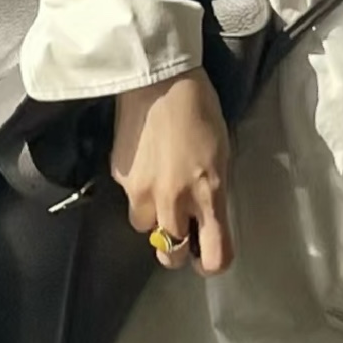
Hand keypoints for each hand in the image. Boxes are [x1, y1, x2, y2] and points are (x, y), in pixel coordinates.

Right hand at [110, 68, 234, 274]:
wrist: (158, 80)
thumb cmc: (200, 109)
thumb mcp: (222, 155)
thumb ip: (214, 193)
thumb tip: (206, 217)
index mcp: (208, 195)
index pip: (214, 255)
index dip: (212, 263)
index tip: (209, 256)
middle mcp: (174, 201)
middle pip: (170, 255)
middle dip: (176, 250)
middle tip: (181, 233)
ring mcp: (141, 192)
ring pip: (144, 228)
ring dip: (153, 217)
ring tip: (159, 188)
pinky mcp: (120, 177)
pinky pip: (129, 196)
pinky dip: (138, 188)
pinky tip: (145, 162)